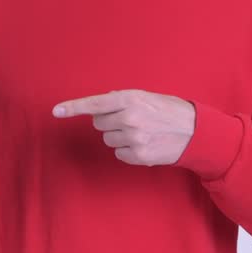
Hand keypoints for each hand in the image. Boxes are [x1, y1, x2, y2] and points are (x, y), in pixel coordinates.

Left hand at [52, 89, 195, 165]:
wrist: (195, 132)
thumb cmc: (169, 110)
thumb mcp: (146, 96)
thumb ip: (121, 100)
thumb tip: (99, 107)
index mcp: (130, 99)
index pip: (94, 104)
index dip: (73, 107)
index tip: (56, 111)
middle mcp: (129, 118)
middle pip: (98, 124)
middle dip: (109, 122)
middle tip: (129, 120)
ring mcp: (133, 138)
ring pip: (108, 140)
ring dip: (119, 136)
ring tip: (141, 131)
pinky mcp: (138, 156)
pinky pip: (119, 154)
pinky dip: (128, 150)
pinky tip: (144, 143)